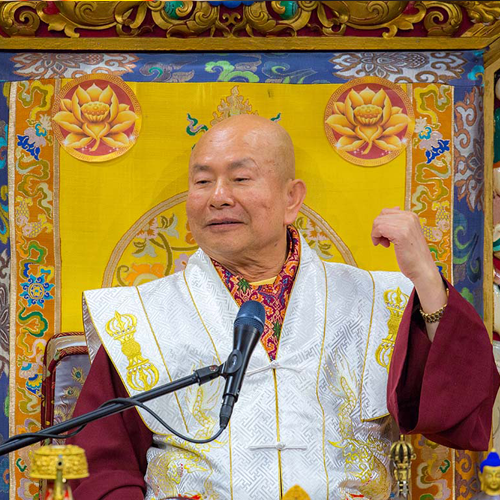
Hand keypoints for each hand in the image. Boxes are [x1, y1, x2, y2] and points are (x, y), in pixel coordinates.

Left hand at [372, 207, 446, 341]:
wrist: (424, 276)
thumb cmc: (413, 262)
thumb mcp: (405, 240)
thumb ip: (396, 226)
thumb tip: (384, 213)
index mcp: (411, 217)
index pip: (387, 211)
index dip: (382, 225)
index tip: (387, 240)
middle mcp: (410, 217)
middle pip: (380, 215)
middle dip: (378, 230)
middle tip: (385, 244)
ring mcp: (406, 225)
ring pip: (378, 222)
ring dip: (377, 235)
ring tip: (385, 246)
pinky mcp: (402, 234)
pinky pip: (379, 228)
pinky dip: (377, 237)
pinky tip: (384, 247)